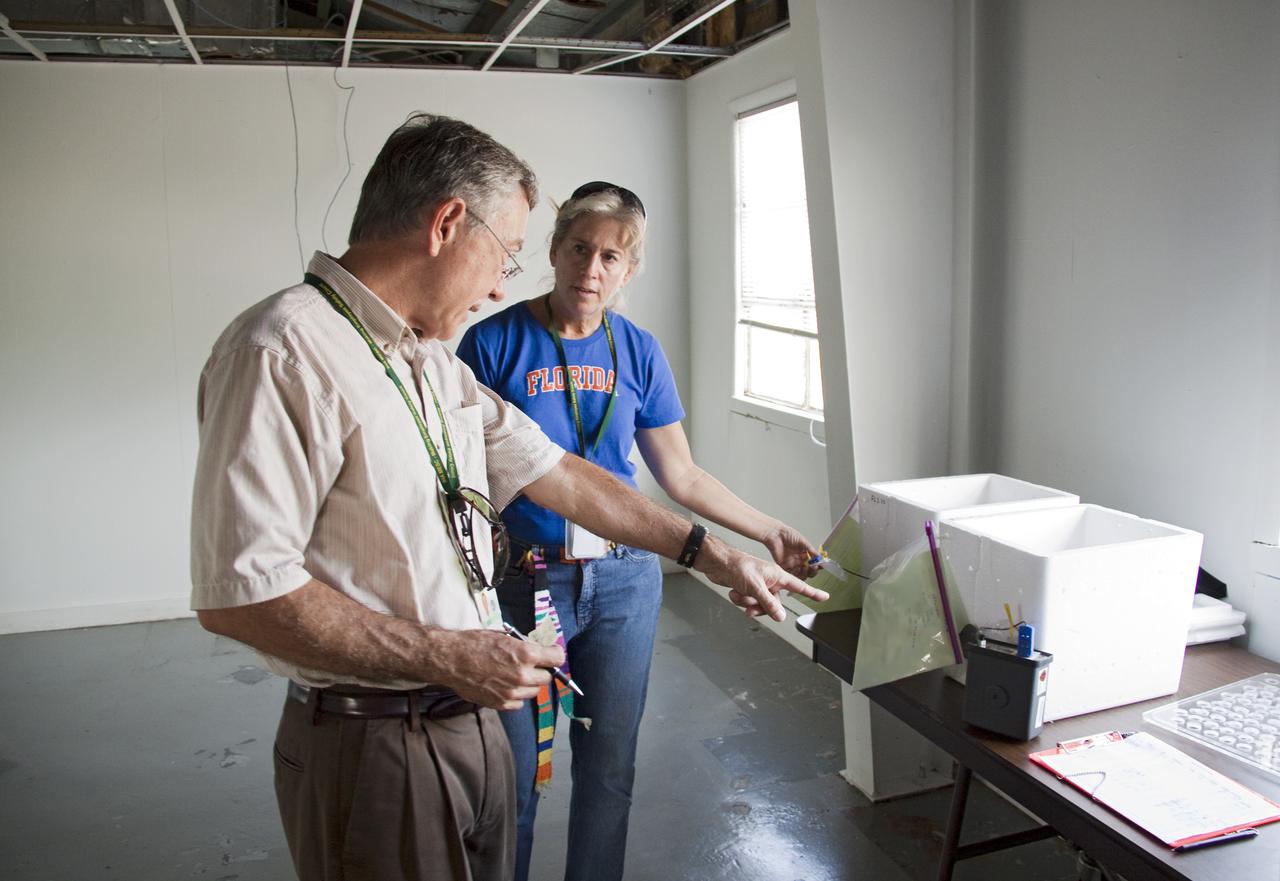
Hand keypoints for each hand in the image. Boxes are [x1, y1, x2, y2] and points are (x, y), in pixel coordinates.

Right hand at [432, 629, 564, 710]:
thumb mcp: (504, 637)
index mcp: (526, 654)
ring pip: (534, 691)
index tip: (552, 654)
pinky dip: (516, 696)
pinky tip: (506, 686)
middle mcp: (522, 675)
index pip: (557, 658)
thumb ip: (524, 646)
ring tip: (515, 675)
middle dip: (542, 670)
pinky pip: (519, 703)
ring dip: (530, 683)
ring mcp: (512, 692)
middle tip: (531, 664)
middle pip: (547, 677)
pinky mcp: (501, 704)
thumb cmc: (474, 644)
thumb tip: (539, 650)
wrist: (450, 659)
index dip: (555, 654)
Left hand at [709, 545, 829, 621]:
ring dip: (748, 603)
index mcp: (777, 576)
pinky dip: (740, 600)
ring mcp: (759, 586)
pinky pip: (749, 603)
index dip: (812, 593)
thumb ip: (769, 603)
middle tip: (751, 607)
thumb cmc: (738, 566)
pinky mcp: (748, 590)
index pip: (799, 586)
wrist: (718, 564)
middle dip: (762, 607)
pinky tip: (733, 592)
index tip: (825, 596)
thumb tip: (781, 617)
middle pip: (775, 604)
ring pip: (760, 605)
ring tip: (739, 595)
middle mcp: (770, 581)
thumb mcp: (755, 587)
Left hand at [761, 523, 820, 578]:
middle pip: (809, 570)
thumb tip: (820, 558)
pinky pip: (792, 575)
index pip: (814, 563)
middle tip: (814, 567)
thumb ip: (812, 551)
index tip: (821, 565)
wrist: (776, 535)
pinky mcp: (785, 567)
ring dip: (806, 573)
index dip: (818, 565)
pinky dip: (797, 574)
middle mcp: (799, 560)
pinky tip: (799, 570)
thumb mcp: (803, 542)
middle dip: (813, 570)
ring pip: (802, 574)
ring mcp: (792, 564)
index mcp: (805, 553)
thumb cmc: (788, 535)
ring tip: (806, 568)